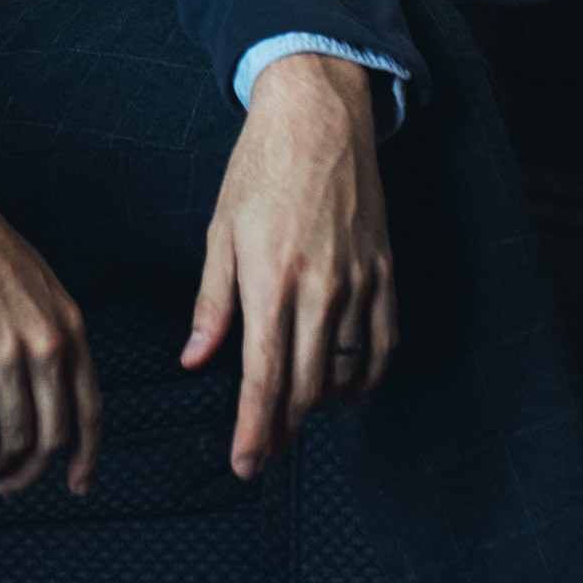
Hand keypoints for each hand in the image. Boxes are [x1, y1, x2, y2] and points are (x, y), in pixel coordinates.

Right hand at [0, 155, 102, 499]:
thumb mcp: (36, 286)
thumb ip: (49, 333)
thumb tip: (45, 388)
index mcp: (70, 326)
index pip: (91, 411)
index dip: (85, 457)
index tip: (77, 485)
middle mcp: (46, 343)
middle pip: (51, 438)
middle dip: (29, 474)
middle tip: (6, 485)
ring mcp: (5, 351)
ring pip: (10, 440)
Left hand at [182, 54, 397, 478]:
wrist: (319, 118)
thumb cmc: (260, 171)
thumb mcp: (220, 234)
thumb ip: (212, 305)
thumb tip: (196, 361)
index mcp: (269, 280)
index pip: (264, 379)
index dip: (255, 430)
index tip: (247, 464)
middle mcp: (319, 289)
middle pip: (306, 386)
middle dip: (284, 429)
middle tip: (264, 452)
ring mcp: (359, 282)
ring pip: (346, 370)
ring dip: (321, 405)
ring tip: (297, 418)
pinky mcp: (385, 271)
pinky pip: (383, 342)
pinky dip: (367, 375)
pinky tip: (347, 388)